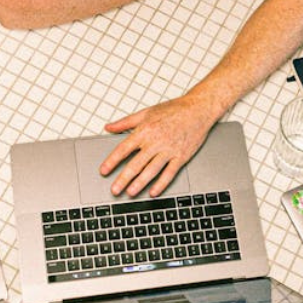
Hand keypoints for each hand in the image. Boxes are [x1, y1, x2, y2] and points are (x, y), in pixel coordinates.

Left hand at [101, 94, 220, 196]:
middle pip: (136, 163)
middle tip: (115, 189)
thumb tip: (109, 127)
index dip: (112, 161)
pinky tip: (153, 192)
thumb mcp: (146, 112)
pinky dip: (161, 183)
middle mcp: (156, 141)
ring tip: (130, 192)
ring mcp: (169, 150)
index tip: (104, 171)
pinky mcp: (181, 156)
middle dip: (123, 178)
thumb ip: (125, 122)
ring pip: (151, 170)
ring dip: (140, 183)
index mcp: (145, 130)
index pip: (124, 149)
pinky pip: (169, 173)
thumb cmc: (174, 109)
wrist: (198, 109)